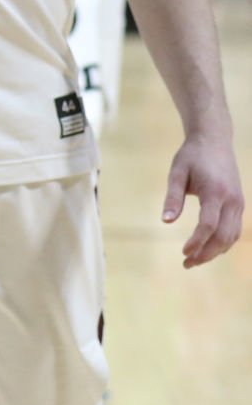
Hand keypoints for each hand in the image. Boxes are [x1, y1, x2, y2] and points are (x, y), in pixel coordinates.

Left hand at [163, 133, 243, 267]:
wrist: (214, 140)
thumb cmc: (191, 156)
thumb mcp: (177, 173)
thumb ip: (172, 197)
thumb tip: (166, 221)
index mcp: (215, 191)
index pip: (208, 224)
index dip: (197, 241)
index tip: (183, 253)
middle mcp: (232, 200)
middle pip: (223, 235)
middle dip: (206, 253)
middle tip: (186, 264)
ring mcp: (239, 203)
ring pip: (231, 236)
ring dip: (214, 251)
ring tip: (193, 260)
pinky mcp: (239, 204)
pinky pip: (234, 230)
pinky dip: (222, 243)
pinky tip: (206, 249)